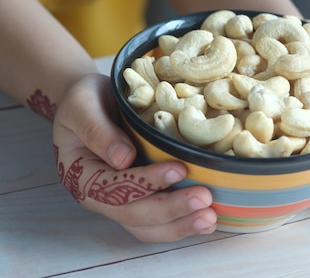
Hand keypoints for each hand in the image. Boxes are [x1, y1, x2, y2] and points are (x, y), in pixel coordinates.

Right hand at [52, 73, 216, 241]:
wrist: (89, 102)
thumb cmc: (86, 100)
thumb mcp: (83, 104)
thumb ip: (98, 130)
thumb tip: (124, 159)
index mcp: (82, 174)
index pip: (114, 187)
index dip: (147, 182)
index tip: (179, 169)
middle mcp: (99, 196)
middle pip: (133, 214)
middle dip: (171, 209)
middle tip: (204, 198)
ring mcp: (120, 201)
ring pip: (147, 227)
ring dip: (180, 225)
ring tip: (209, 219)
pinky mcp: (140, 199)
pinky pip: (158, 223)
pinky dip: (182, 224)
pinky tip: (207, 220)